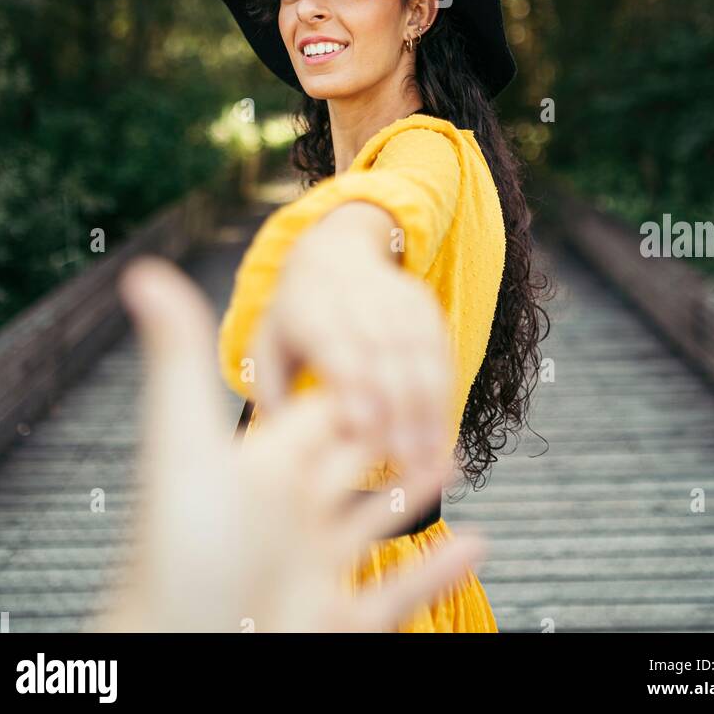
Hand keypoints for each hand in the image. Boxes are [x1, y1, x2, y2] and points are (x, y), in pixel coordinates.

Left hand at [89, 256, 482, 633]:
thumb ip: (178, 356)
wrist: (174, 656)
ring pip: (376, 524)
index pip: (323, 414)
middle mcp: (285, 519)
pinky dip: (438, 573)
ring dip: (419, 493)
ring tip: (460, 464)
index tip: (398, 356)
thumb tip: (141, 272)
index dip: (362, 387)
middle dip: (399, 433)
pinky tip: (477, 548)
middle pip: (353, 464)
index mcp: (260, 472)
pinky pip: (395, 597)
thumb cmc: (174, 552)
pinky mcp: (331, 624)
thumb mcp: (184, 442)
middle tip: (441, 411)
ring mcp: (310, 572)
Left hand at [251, 203, 453, 466]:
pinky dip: (445, 389)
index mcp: (310, 311)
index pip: (339, 349)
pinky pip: (439, 346)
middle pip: (385, 354)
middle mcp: (356, 299)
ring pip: (419, 352)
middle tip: (407, 460)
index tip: (365, 431)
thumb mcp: (268, 348)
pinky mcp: (422, 303)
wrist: (332, 254)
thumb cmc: (296, 318)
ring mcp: (394, 298)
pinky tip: (442, 427)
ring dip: (430, 405)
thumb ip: (274, 397)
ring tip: (431, 455)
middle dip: (400, 409)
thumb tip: (289, 442)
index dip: (354, 387)